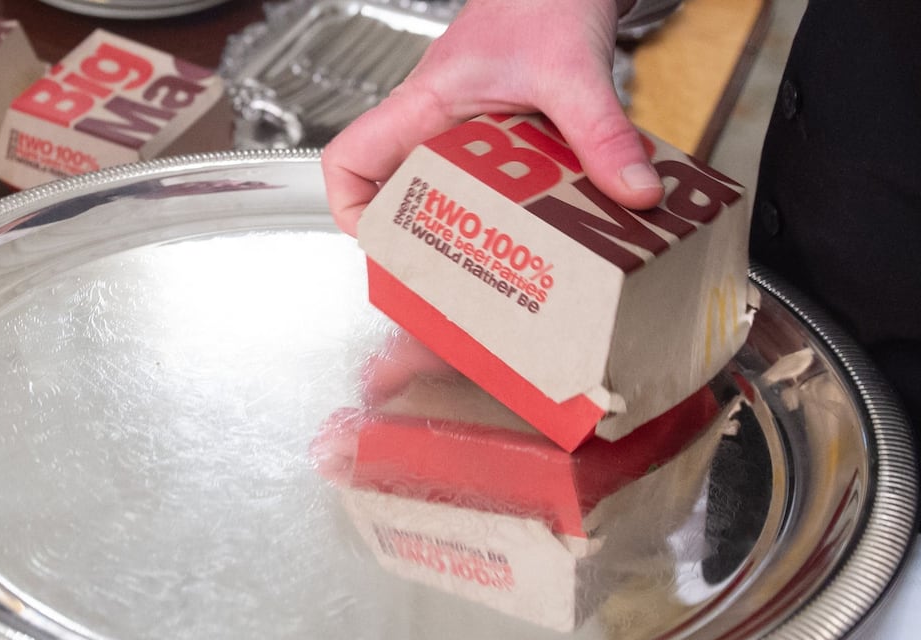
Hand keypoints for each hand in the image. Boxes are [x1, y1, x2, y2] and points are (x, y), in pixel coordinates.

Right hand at [320, 0, 662, 235]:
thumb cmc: (543, 2)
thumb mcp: (575, 72)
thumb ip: (604, 135)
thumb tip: (633, 192)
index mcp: (422, 106)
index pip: (349, 160)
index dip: (352, 208)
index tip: (382, 244)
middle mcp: (430, 123)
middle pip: (393, 194)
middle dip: (416, 237)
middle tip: (452, 270)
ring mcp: (457, 131)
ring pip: (438, 193)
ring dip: (463, 227)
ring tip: (494, 260)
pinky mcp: (488, 136)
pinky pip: (480, 183)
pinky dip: (503, 208)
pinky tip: (539, 224)